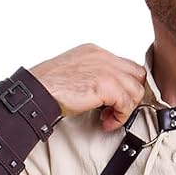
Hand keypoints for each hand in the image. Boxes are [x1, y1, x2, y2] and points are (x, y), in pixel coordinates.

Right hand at [28, 43, 147, 130]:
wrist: (37, 91)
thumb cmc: (49, 85)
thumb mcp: (76, 72)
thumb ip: (94, 76)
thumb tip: (108, 92)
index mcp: (95, 52)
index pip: (126, 66)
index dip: (125, 87)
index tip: (115, 102)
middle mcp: (103, 57)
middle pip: (137, 75)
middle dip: (130, 97)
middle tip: (115, 111)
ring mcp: (106, 69)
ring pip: (136, 90)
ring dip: (125, 109)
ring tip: (108, 118)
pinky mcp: (105, 85)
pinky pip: (127, 103)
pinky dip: (120, 117)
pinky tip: (106, 122)